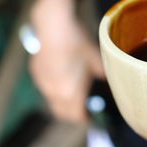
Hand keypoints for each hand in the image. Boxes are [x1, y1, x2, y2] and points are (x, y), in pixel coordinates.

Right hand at [30, 0, 104, 121]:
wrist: (54, 26)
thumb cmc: (77, 44)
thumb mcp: (96, 60)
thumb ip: (103, 75)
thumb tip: (109, 80)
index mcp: (70, 93)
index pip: (76, 116)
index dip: (85, 119)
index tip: (91, 119)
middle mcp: (54, 92)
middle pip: (62, 113)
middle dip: (73, 115)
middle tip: (84, 110)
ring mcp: (43, 83)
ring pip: (52, 102)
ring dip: (63, 103)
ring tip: (74, 96)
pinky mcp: (36, 73)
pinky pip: (46, 89)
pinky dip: (54, 90)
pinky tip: (63, 78)